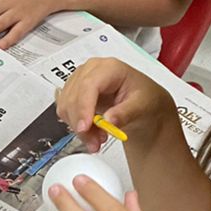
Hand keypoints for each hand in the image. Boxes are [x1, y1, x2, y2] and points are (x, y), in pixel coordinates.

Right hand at [55, 57, 176, 150]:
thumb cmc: (144, 98)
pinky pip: (66, 111)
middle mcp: (91, 71)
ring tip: (97, 139)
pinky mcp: (74, 93)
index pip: (88, 85)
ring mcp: (80, 80)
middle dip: (82, 124)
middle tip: (95, 143)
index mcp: (109, 68)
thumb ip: (125, 113)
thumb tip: (109, 120)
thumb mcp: (141, 106)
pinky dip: (76, 126)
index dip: (83, 107)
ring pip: (67, 106)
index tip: (84, 128)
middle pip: (74, 97)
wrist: (142, 102)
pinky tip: (91, 132)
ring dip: (78, 128)